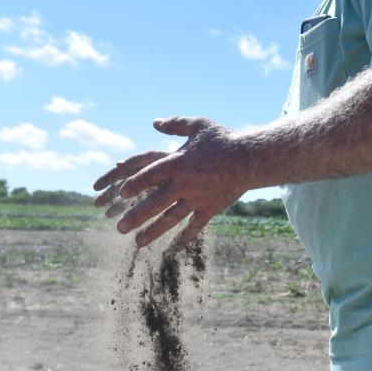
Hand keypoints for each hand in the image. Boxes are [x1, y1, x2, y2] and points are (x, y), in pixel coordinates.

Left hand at [92, 116, 247, 247]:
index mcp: (177, 163)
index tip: (120, 194)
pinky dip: (186, 237)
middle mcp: (184, 183)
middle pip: (154, 202)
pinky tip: (176, 247)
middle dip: (135, 217)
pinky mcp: (210, 208)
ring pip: (171, 219)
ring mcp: (197, 199)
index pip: (148, 176)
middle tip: (120, 229)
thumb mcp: (198, 125)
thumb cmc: (223, 139)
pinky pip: (195, 226)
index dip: (133, 185)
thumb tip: (155, 123)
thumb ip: (175, 124)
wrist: (251, 158)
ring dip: (153, 232)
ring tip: (138, 244)